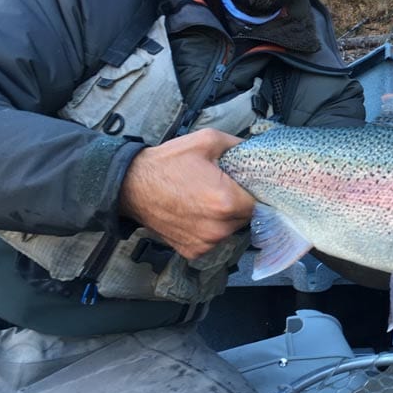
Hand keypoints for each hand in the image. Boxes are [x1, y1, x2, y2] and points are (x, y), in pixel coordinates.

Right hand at [118, 129, 254, 258]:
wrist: (131, 186)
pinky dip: (210, 228)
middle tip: (225, 188)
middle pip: (247, 217)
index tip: (249, 184)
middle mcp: (218, 227)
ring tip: (207, 199)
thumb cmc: (167, 163)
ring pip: (231, 230)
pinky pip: (213, 240)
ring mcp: (206, 242)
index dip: (257, 191)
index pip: (261, 202)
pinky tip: (197, 212)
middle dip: (241, 203)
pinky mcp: (193, 251)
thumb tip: (257, 150)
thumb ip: (238, 145)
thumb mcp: (206, 141)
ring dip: (226, 217)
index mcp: (226, 201)